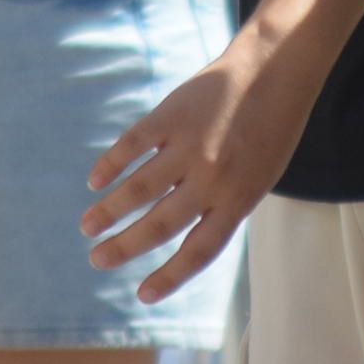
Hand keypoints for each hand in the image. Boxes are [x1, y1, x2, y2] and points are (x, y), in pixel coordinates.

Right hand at [80, 29, 312, 302]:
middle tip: (96, 260)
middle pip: (158, 225)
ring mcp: (190, 145)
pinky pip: (132, 145)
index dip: (168, 278)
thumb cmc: (271, 128)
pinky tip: (96, 180)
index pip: (198, 252)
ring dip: (107, 212)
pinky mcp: (172, 114)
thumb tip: (172, 227)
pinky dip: (110, 165)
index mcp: (238, 200)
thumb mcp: (259, 177)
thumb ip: (221, 203)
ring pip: (138, 189)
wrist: (276, 69)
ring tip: (87, 226)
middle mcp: (212, 178)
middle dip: (122, 247)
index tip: (142, 295)